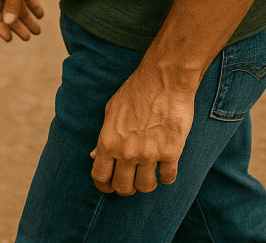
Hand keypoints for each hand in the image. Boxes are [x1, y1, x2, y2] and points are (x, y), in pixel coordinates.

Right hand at [0, 0, 50, 41]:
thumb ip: (13, 1)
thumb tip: (8, 23)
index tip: (9, 39)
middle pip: (6, 10)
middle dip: (16, 24)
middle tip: (28, 37)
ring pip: (18, 5)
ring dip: (26, 18)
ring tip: (37, 31)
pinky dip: (33, 6)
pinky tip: (40, 14)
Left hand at [89, 64, 195, 195]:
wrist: (165, 78)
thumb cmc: (137, 90)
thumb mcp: (112, 110)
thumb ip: (104, 136)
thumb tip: (94, 156)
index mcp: (109, 142)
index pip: (100, 178)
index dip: (104, 186)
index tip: (110, 185)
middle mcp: (127, 152)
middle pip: (123, 187)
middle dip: (127, 187)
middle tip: (132, 179)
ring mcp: (149, 153)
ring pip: (146, 186)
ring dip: (147, 183)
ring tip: (150, 173)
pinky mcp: (171, 152)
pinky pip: (168, 177)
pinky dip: (167, 176)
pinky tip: (166, 167)